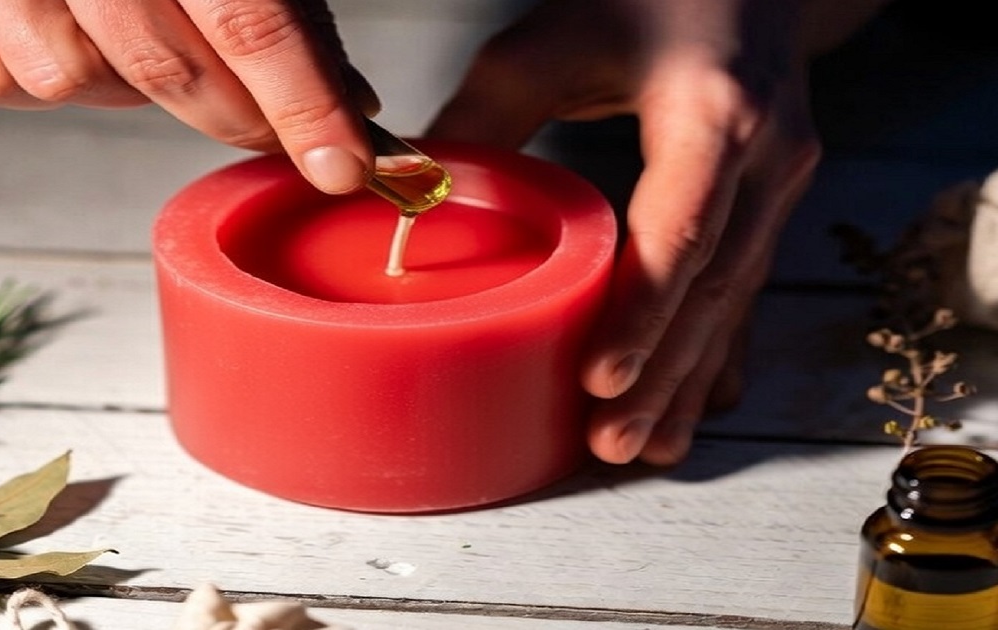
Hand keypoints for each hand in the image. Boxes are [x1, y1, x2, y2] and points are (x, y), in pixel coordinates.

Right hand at [0, 0, 378, 192]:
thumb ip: (285, 2)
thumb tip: (344, 97)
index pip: (249, 21)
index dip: (302, 105)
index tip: (341, 166)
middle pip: (165, 69)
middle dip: (237, 115)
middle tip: (280, 125)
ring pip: (72, 83)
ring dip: (130, 89)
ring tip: (155, 45)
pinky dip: (40, 81)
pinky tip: (77, 41)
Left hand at [427, 0, 824, 464]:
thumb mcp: (557, 37)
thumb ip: (487, 113)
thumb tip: (414, 188)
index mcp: (713, 113)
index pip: (680, 233)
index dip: (641, 313)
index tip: (599, 379)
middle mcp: (766, 156)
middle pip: (714, 287)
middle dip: (662, 374)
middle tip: (613, 442)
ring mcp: (780, 184)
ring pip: (735, 300)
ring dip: (690, 378)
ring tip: (647, 446)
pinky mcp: (773, 202)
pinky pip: (746, 288)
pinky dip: (717, 350)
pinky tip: (698, 401)